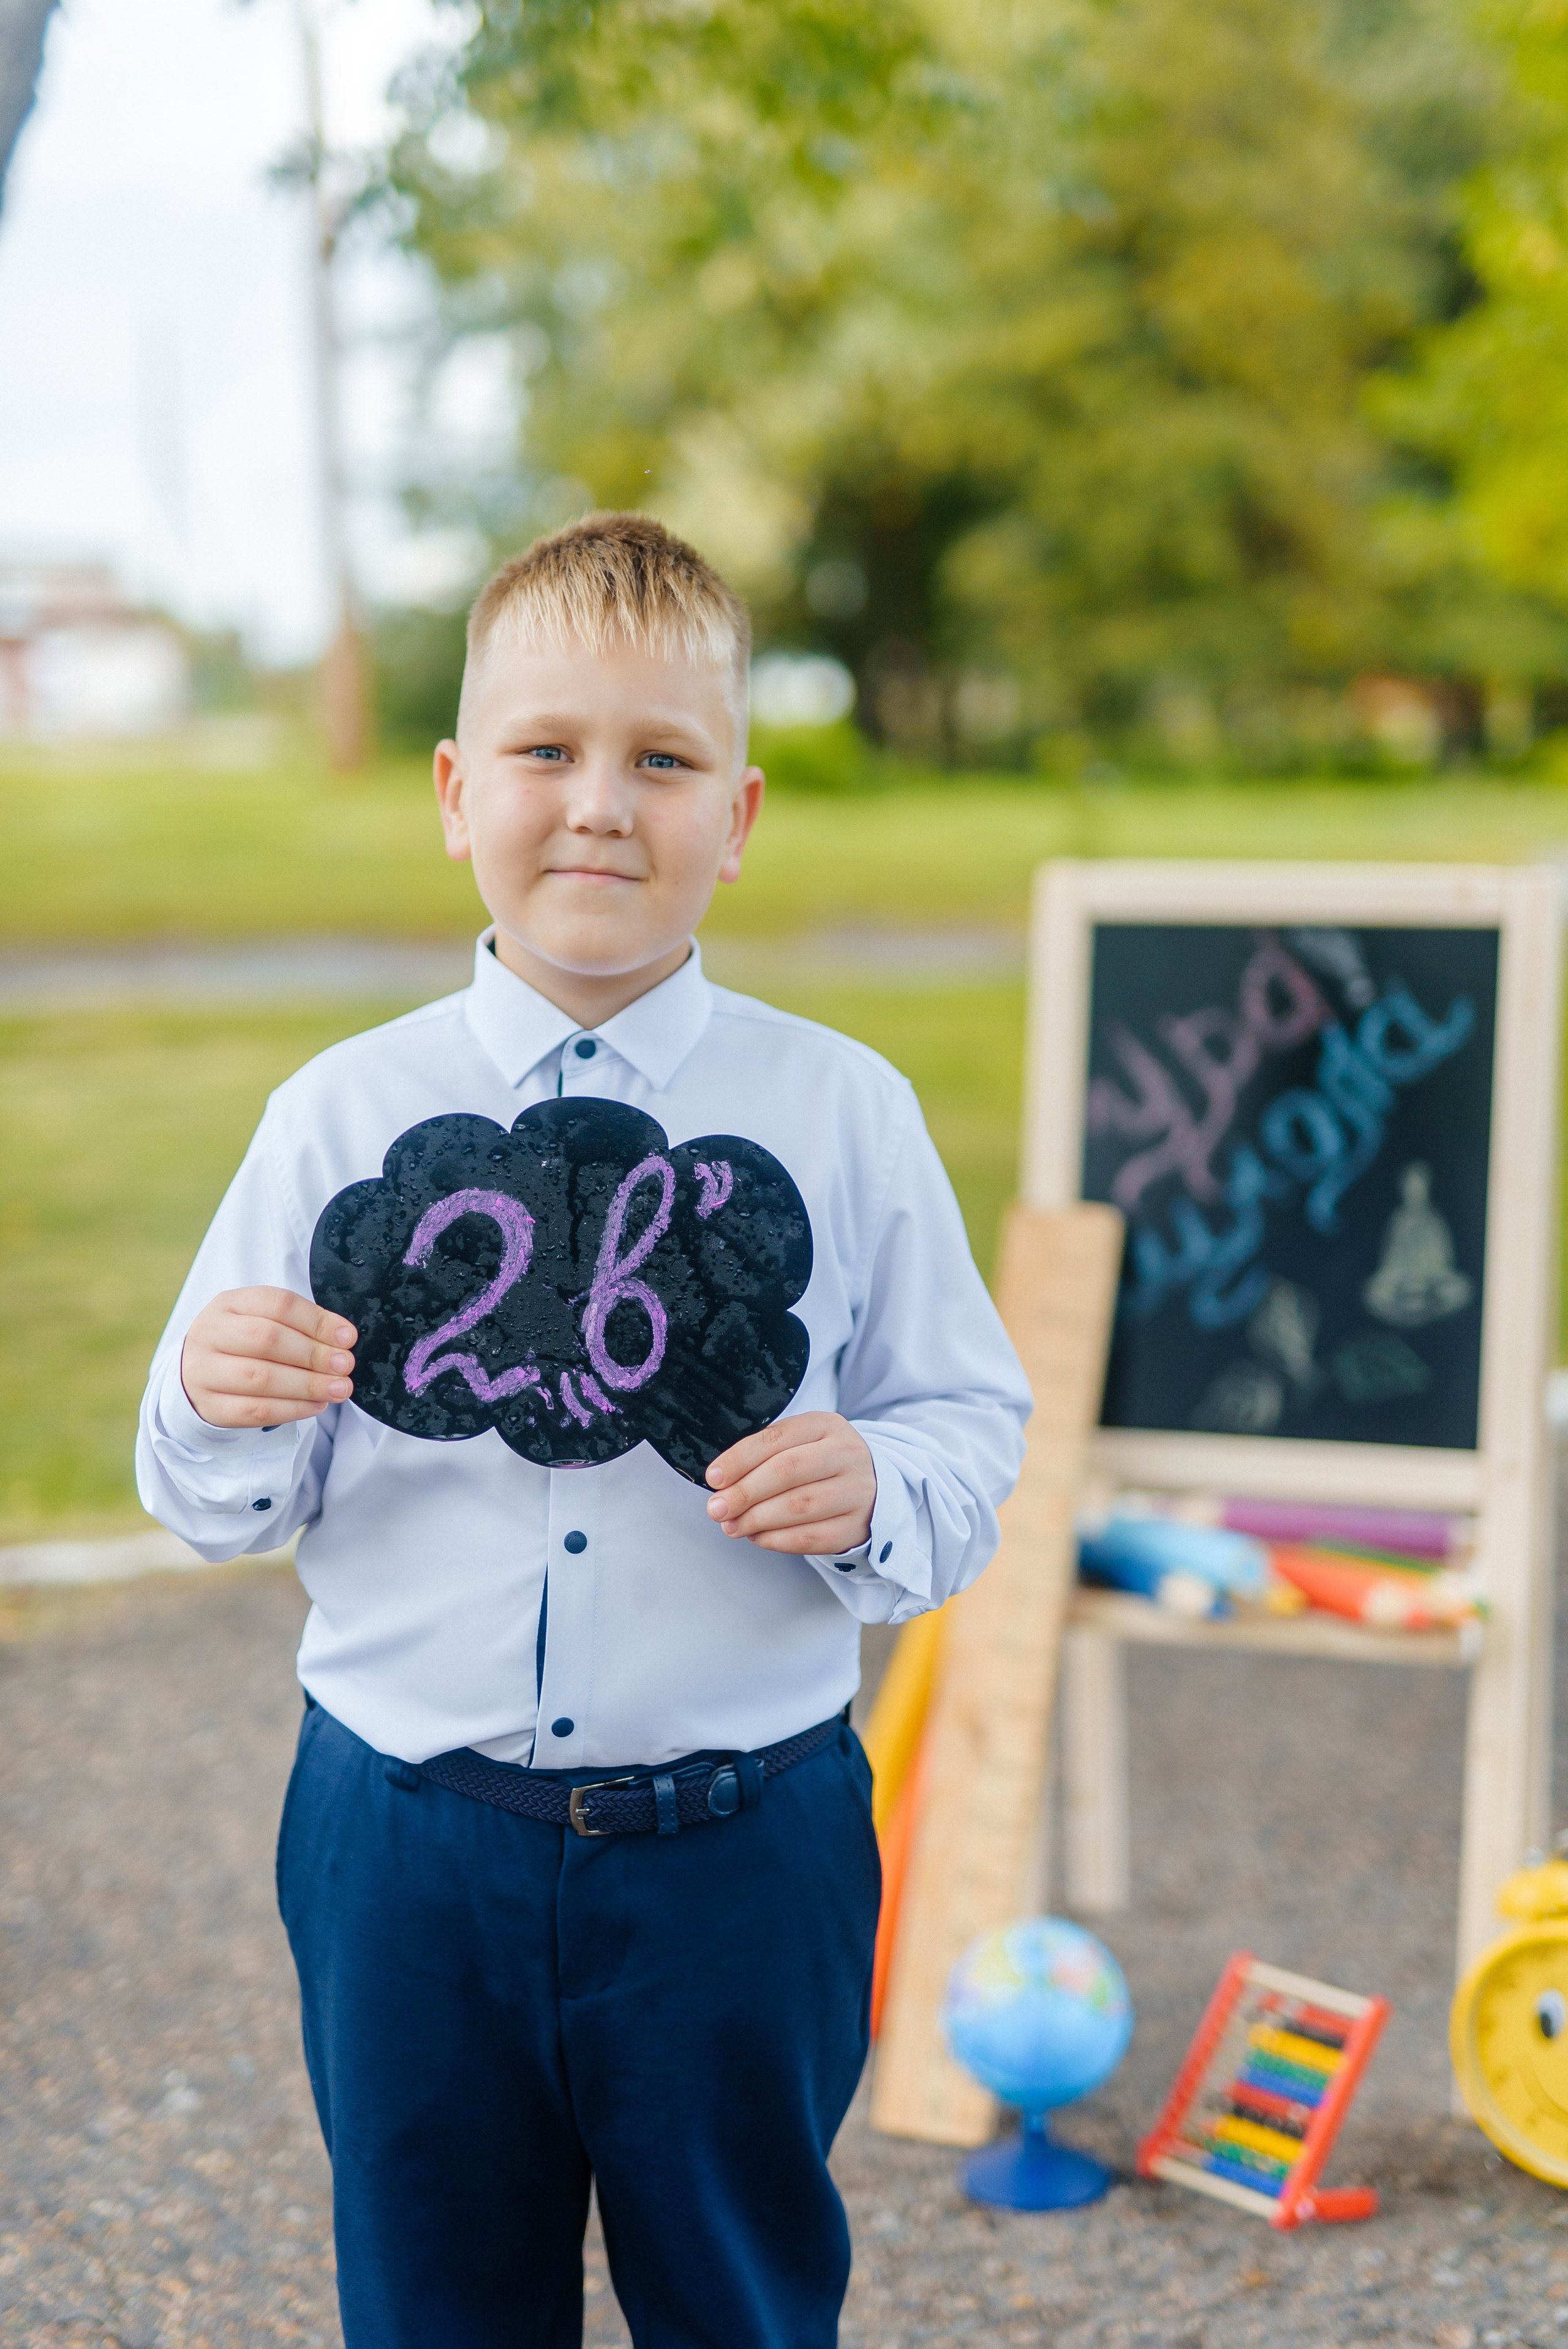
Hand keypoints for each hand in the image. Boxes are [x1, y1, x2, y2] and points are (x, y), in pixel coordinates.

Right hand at [180, 1288, 357, 1429]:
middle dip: (313, 1354)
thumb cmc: (243, 1343)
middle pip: (266, 1339)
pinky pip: (255, 1411)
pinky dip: (292, 1409)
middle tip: (345, 1365)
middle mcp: (210, 1333)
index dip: (316, 1320)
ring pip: (260, 1378)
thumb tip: (342, 1338)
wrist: (198, 1373)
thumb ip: (301, 1324)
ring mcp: (203, 1371)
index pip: (277, 1304)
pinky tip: (316, 1405)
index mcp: (228, 1303)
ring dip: (307, 1385)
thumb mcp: (265, 1320)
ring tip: (339, 1389)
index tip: (347, 1337)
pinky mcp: (209, 1407)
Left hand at [705, 1412, 875, 1556]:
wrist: (873, 1487)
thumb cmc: (821, 1464)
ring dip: (756, 1519)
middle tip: (717, 1508)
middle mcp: (846, 1454)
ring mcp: (856, 1491)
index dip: (740, 1459)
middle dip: (744, 1492)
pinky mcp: (855, 1526)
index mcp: (827, 1425)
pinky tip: (757, 1536)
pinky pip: (809, 1537)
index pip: (777, 1438)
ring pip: (798, 1506)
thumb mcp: (799, 1443)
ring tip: (732, 1525)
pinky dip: (775, 1539)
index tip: (713, 1478)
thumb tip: (722, 1485)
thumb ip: (764, 1456)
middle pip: (786, 1471)